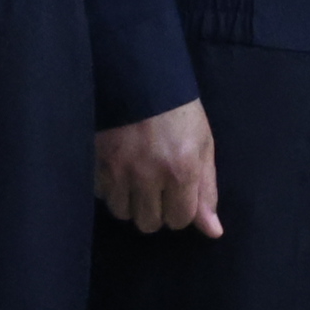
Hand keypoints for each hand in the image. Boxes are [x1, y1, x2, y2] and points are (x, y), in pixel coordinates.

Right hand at [94, 100, 221, 238]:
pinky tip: (120, 169)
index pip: (180, 220)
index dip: (181, 209)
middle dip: (156, 210)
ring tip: (137, 178)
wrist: (139, 79)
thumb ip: (207, 190)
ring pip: (123, 213)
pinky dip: (111, 188)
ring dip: (132, 201)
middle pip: (149, 223)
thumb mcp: (203, 145)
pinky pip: (102, 195)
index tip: (179, 193)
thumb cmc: (179, 112)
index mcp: (182, 170)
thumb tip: (213, 231)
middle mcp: (149, 175)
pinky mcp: (97, 164)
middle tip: (157, 186)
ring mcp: (120, 171)